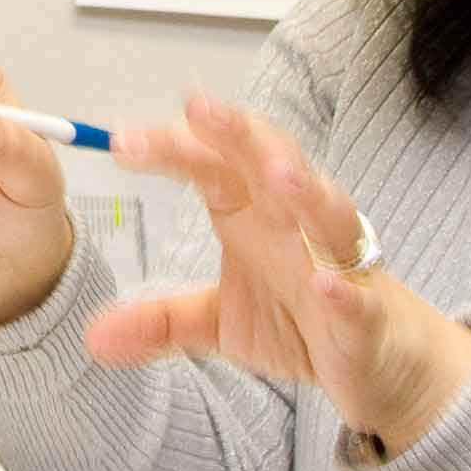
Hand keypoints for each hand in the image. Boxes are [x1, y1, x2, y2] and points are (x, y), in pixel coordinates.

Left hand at [85, 91, 470, 455]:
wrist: (378, 363)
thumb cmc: (304, 319)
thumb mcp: (219, 323)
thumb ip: (160, 321)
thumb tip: (92, 336)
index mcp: (256, 214)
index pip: (212, 165)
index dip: (173, 148)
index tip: (123, 140)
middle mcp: (297, 224)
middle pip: (270, 163)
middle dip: (237, 134)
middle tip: (199, 108)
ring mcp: (338, 264)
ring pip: (326, 212)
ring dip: (304, 189)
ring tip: (276, 174)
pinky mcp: (366, 314)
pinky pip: (356, 295)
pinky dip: (343, 288)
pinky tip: (325, 286)